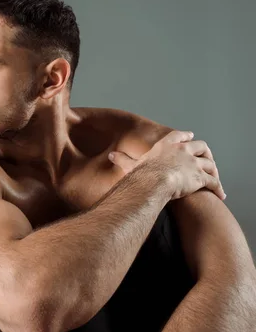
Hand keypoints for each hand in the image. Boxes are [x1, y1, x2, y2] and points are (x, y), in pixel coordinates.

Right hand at [108, 130, 224, 200]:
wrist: (154, 181)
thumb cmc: (142, 173)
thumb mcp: (131, 164)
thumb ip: (122, 159)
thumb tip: (110, 155)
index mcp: (167, 145)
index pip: (179, 136)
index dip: (185, 136)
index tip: (190, 136)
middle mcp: (184, 151)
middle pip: (201, 146)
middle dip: (205, 152)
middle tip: (207, 156)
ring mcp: (194, 163)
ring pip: (210, 164)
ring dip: (214, 171)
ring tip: (216, 178)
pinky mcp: (201, 177)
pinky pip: (213, 182)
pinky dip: (218, 188)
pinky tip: (220, 195)